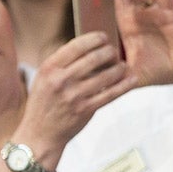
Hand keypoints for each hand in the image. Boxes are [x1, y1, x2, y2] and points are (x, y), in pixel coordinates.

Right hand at [14, 29, 134, 163]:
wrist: (40, 134)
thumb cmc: (44, 102)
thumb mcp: (44, 78)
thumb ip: (62, 62)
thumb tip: (90, 44)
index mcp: (49, 68)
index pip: (77, 45)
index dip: (95, 38)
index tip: (104, 38)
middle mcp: (61, 80)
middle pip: (94, 58)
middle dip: (109, 52)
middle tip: (114, 52)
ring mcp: (74, 96)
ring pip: (106, 75)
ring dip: (119, 68)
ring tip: (122, 66)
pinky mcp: (86, 109)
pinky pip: (111, 94)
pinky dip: (125, 85)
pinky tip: (132, 79)